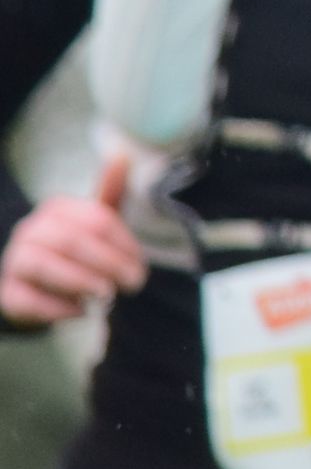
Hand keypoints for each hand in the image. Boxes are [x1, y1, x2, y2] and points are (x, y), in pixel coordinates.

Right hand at [0, 158, 145, 327]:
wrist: (40, 286)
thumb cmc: (77, 250)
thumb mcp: (97, 222)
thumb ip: (111, 194)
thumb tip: (122, 157)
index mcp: (57, 208)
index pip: (97, 220)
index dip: (123, 245)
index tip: (141, 265)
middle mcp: (30, 230)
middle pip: (71, 241)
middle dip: (107, 264)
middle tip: (133, 283)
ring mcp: (14, 260)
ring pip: (42, 266)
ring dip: (80, 281)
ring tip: (107, 295)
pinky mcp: (6, 292)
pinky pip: (27, 299)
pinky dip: (57, 307)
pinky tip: (82, 312)